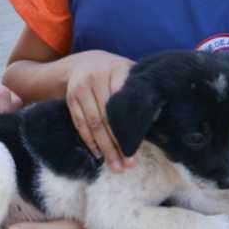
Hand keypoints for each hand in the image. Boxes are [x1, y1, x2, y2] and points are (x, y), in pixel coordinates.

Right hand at [65, 50, 134, 170]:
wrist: (84, 62)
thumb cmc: (115, 73)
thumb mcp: (130, 73)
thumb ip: (141, 90)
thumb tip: (157, 117)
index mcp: (117, 70)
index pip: (124, 104)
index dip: (130, 128)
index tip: (137, 147)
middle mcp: (97, 78)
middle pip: (108, 117)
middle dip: (117, 144)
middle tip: (127, 165)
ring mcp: (81, 88)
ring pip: (93, 123)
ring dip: (104, 148)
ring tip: (115, 166)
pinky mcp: (71, 98)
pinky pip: (80, 124)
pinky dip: (89, 141)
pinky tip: (99, 154)